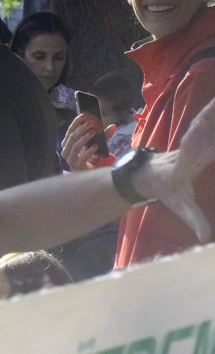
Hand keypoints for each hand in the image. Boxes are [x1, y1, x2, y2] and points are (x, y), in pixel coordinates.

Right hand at [61, 113, 116, 170]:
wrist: (90, 172)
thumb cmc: (90, 157)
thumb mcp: (97, 143)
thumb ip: (104, 135)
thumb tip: (113, 126)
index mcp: (68, 143)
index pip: (70, 130)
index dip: (76, 122)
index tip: (84, 115)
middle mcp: (66, 150)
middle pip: (71, 137)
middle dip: (81, 129)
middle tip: (91, 123)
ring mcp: (70, 159)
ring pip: (74, 146)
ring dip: (84, 138)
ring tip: (94, 132)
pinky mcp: (77, 166)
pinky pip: (82, 158)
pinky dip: (89, 152)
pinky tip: (96, 146)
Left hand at [134, 98, 214, 242]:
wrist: (145, 174)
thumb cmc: (162, 188)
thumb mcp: (179, 204)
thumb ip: (194, 220)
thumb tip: (206, 239)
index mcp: (192, 157)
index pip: (208, 145)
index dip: (212, 126)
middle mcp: (196, 141)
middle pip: (210, 122)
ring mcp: (198, 135)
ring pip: (211, 118)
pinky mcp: (200, 133)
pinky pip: (212, 119)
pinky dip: (214, 113)